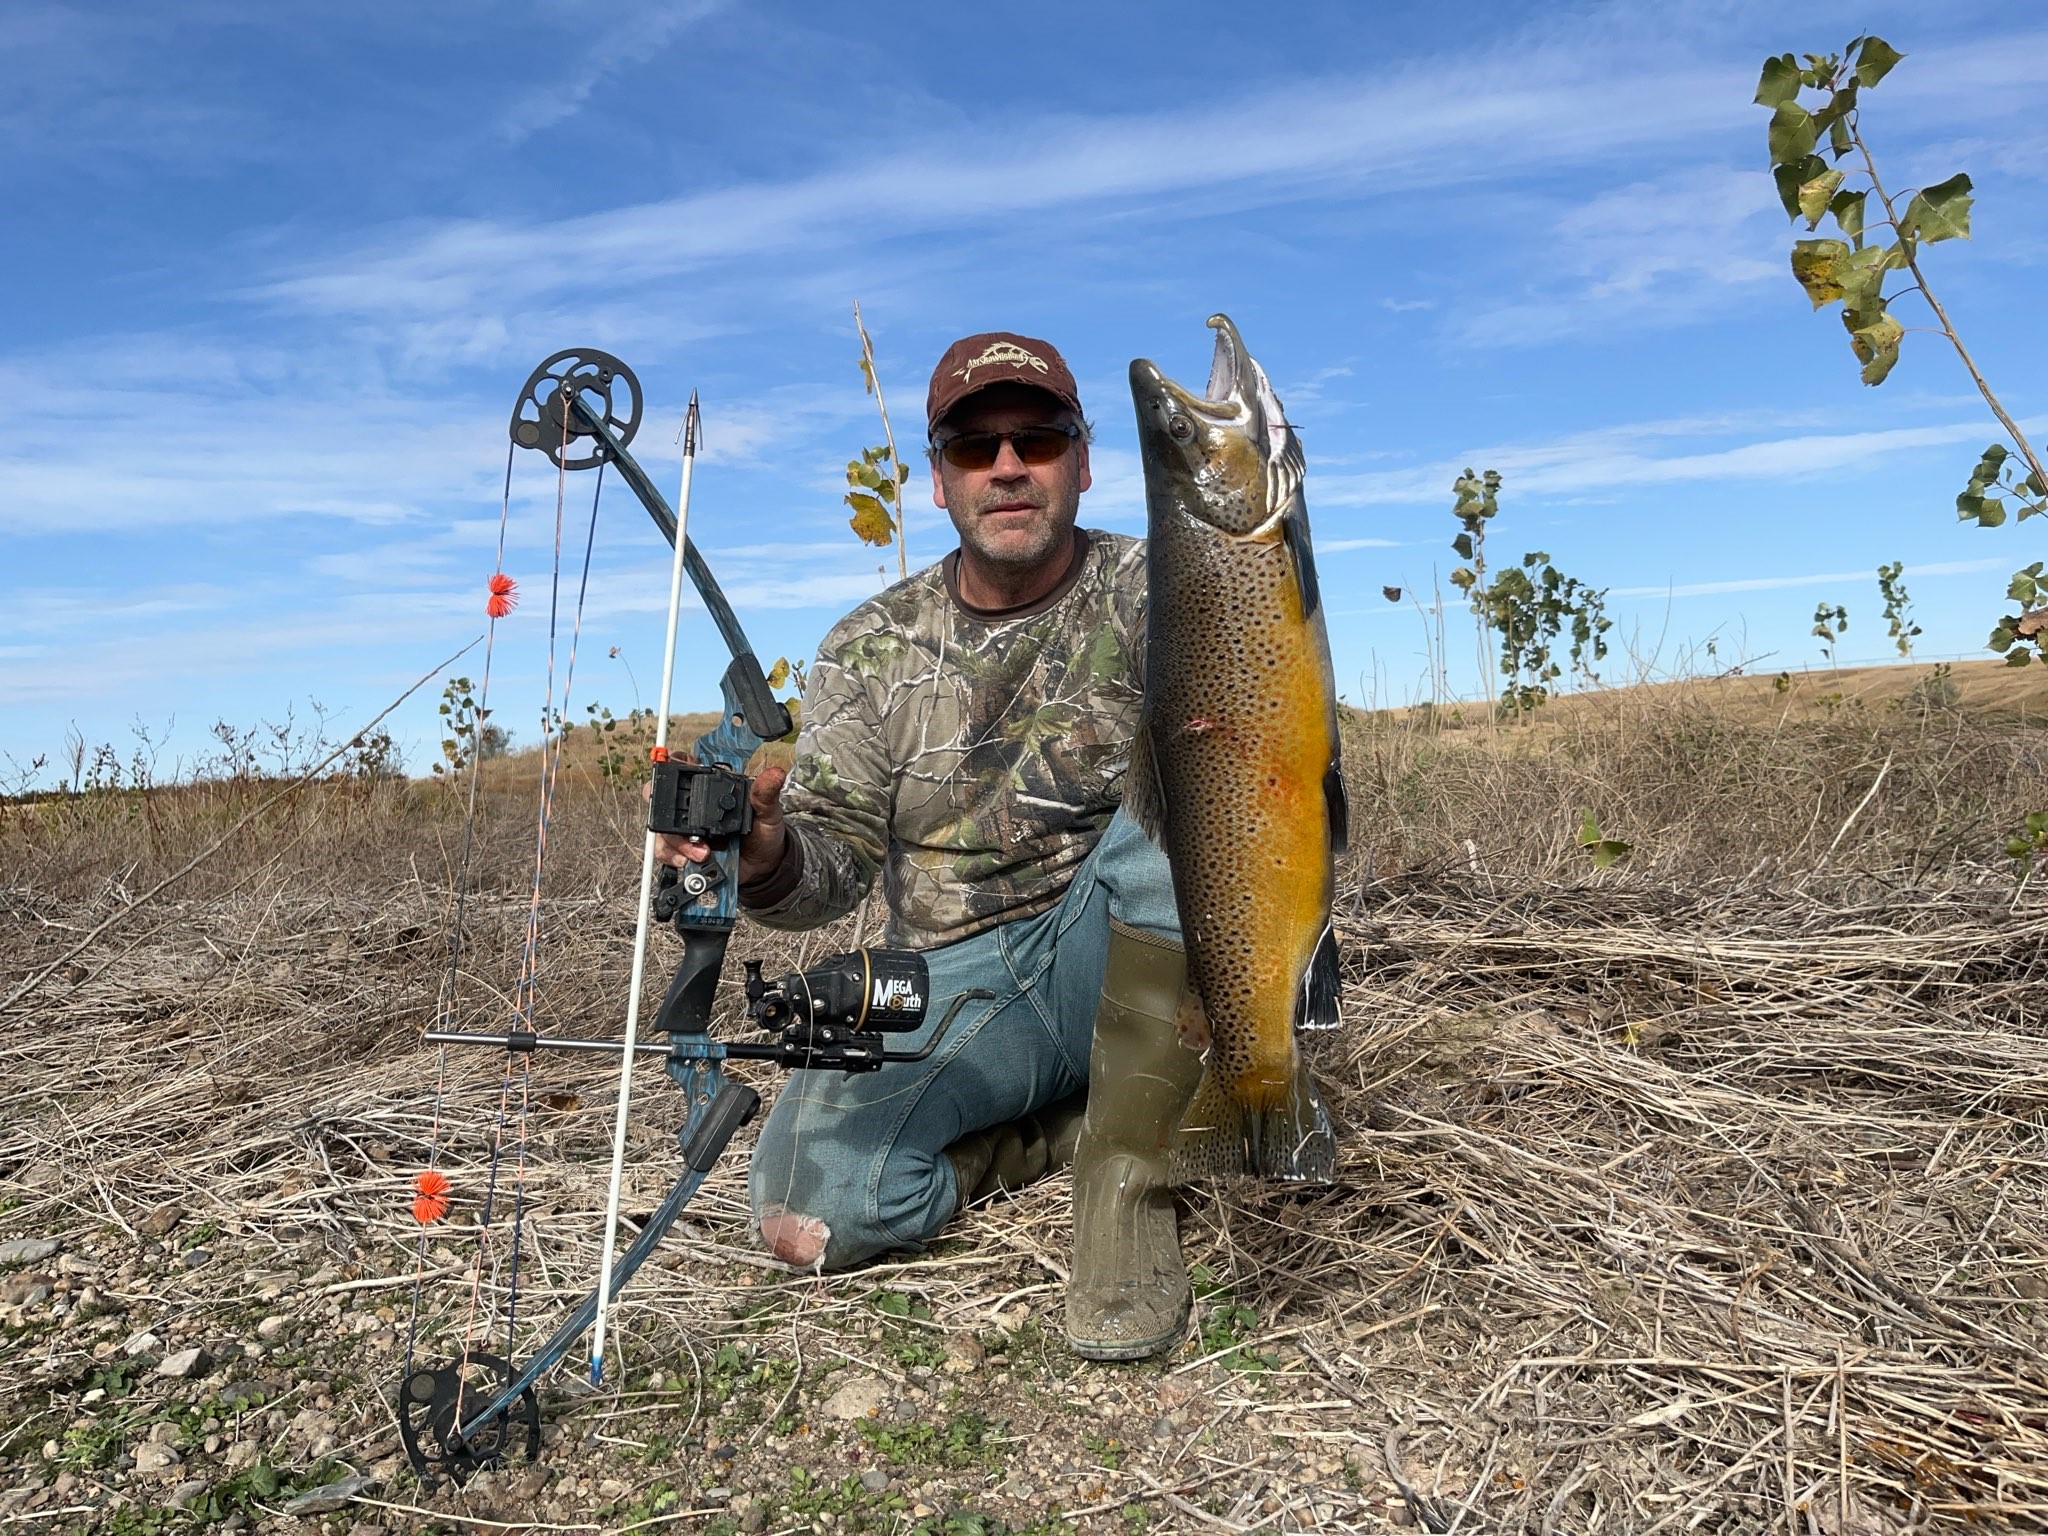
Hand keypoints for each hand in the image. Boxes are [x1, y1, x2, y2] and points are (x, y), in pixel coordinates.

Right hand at [650, 763, 789, 885]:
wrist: (764, 866)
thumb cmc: (763, 832)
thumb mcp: (768, 811)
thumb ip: (766, 793)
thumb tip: (776, 773)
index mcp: (710, 788)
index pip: (682, 766)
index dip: (671, 761)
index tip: (671, 762)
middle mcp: (691, 807)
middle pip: (658, 796)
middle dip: (658, 802)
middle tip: (674, 813)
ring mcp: (684, 830)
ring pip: (661, 828)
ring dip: (676, 840)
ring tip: (703, 852)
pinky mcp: (683, 852)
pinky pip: (665, 851)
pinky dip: (673, 856)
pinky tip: (689, 860)